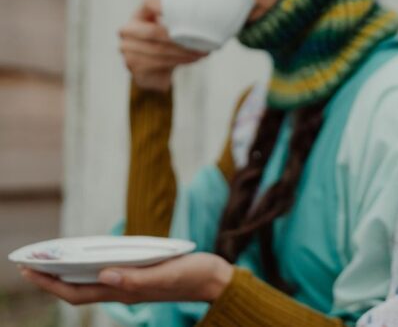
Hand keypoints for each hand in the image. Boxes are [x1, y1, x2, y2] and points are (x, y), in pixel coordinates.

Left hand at [19, 252, 233, 304]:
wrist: (217, 280)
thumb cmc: (195, 275)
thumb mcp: (168, 273)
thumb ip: (137, 277)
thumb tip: (104, 275)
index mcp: (126, 290)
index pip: (77, 292)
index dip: (50, 284)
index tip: (28, 271)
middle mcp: (124, 290)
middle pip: (77, 290)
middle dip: (50, 280)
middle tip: (28, 266)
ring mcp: (132, 285)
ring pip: (89, 284)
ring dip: (66, 275)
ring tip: (50, 262)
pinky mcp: (141, 276)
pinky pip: (105, 276)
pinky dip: (88, 269)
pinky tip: (87, 258)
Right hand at [119, 0, 206, 91]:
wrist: (155, 72)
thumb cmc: (166, 44)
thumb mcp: (170, 29)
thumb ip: (180, 19)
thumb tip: (208, 12)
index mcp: (139, 14)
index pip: (149, 3)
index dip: (165, 5)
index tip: (188, 9)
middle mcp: (128, 30)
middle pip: (154, 31)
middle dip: (180, 38)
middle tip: (202, 41)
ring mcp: (127, 49)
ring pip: (159, 50)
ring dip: (184, 52)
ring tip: (202, 52)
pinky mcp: (133, 66)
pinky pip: (159, 63)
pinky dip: (179, 61)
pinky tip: (193, 59)